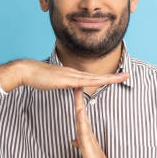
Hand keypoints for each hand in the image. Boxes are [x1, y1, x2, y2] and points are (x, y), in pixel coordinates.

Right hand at [0, 58, 128, 92]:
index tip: (118, 76)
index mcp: (73, 75)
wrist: (27, 71)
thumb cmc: (38, 77)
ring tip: (122, 77)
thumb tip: (71, 86)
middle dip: (114, 76)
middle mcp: (74, 73)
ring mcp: (70, 75)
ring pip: (94, 78)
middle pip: (98, 76)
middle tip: (128, 75)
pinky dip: (94, 82)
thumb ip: (64, 84)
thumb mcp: (55, 82)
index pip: (93, 77)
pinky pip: (83, 82)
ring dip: (109, 78)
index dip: (106, 77)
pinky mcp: (65, 80)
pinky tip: (102, 82)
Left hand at [71, 87, 128, 157]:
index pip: (80, 116)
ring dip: (80, 106)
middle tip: (77, 83)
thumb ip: (81, 145)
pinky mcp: (89, 149)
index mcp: (86, 136)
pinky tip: (80, 114)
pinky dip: (81, 123)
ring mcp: (89, 141)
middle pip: (81, 114)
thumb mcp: (85, 154)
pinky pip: (84, 134)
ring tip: (78, 92)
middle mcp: (88, 136)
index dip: (77, 103)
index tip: (75, 90)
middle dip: (79, 99)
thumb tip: (75, 140)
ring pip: (82, 120)